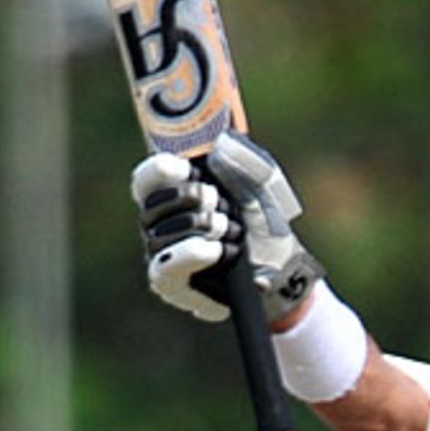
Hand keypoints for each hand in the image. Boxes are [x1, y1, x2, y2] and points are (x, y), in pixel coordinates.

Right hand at [131, 133, 322, 323]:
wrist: (283, 267)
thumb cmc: (264, 223)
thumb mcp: (263, 185)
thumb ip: (244, 159)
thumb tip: (218, 146)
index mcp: (173, 193)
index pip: (146, 179)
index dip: (159, 170)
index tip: (186, 168)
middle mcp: (159, 224)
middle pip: (154, 204)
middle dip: (194, 200)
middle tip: (225, 206)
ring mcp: (161, 254)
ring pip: (161, 234)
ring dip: (205, 228)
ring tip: (234, 232)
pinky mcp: (169, 284)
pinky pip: (167, 266)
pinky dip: (197, 253)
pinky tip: (220, 251)